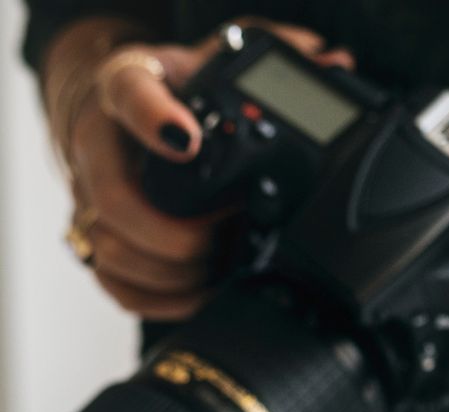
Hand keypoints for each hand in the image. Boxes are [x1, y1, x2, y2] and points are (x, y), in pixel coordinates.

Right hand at [40, 17, 351, 319]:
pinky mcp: (99, 234)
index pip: (129, 92)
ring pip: (111, 247)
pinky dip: (161, 298)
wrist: (136, 109)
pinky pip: (114, 281)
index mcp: (130, 88)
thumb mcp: (219, 59)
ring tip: (220, 270)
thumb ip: (273, 54)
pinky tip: (200, 293)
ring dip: (172, 272)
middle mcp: (100, 143)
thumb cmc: (180, 89)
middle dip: (177, 233)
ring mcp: (92, 194)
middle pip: (113, 198)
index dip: (155, 119)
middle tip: (226, 236)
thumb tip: (333, 61)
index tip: (189, 139)